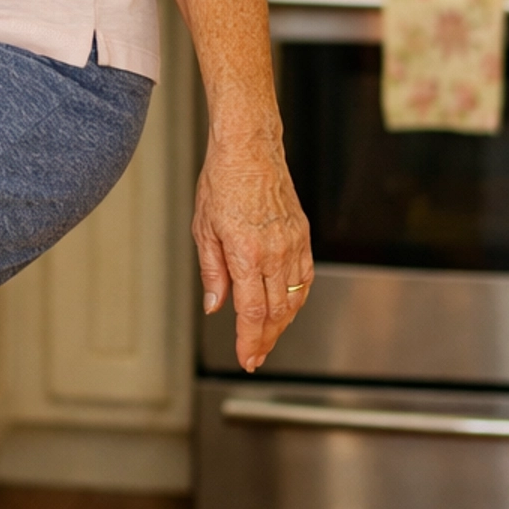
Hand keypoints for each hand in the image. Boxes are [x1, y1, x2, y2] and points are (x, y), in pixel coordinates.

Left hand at [193, 129, 312, 373]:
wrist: (250, 149)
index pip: (252, 312)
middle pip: (275, 311)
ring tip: (267, 338)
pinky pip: (305, 277)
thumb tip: (215, 306)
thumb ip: (213, 273)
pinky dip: (296, 298)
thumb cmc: (222, 182)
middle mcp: (275, 252)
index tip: (247, 358)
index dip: (250, 340)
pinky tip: (286, 308)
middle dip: (265, 339)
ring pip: (294, 298)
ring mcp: (293, 244)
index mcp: (247, 253)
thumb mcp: (204, 229)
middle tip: (255, 357)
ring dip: (281, 324)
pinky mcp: (302, 235)